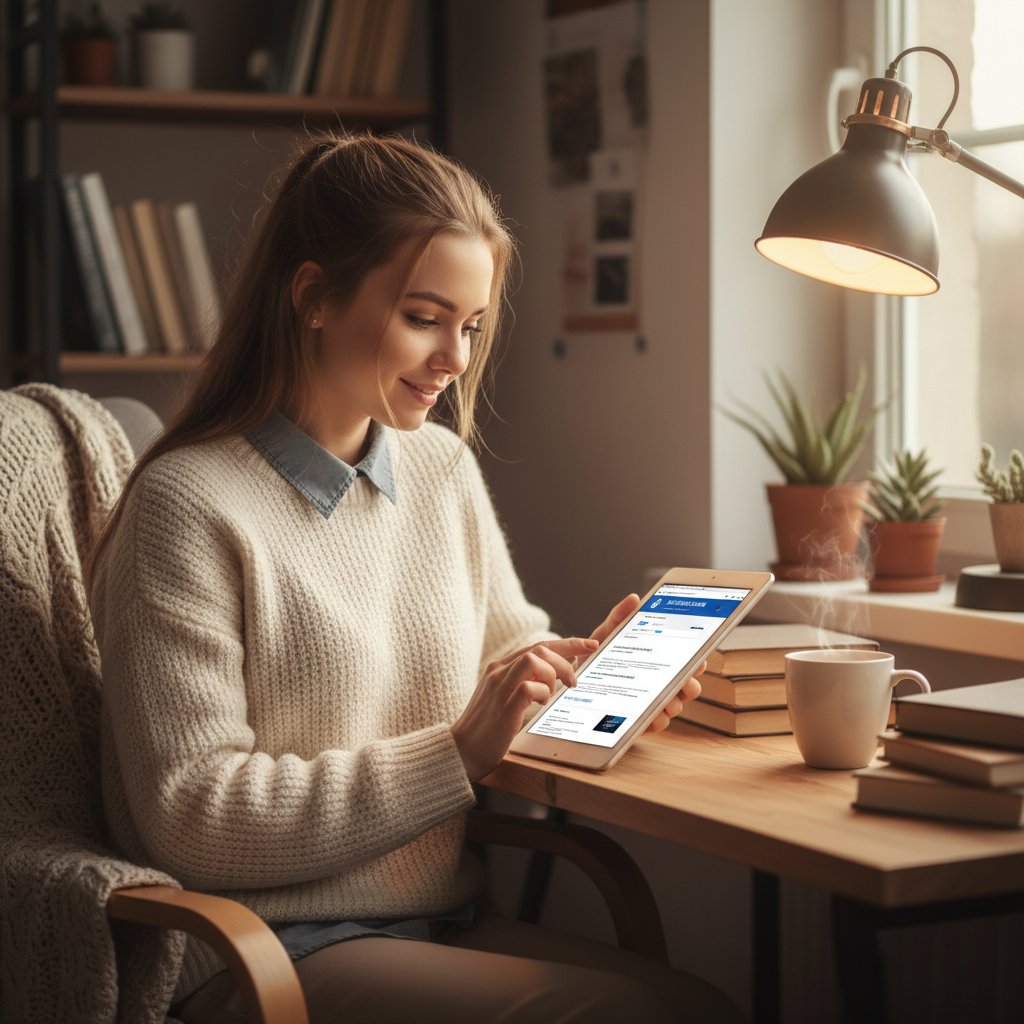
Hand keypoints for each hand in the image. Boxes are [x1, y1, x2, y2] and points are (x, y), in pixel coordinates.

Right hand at [452, 637, 598, 782]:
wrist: (461, 751)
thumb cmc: (488, 727)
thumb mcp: (508, 697)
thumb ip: (529, 681)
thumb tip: (563, 669)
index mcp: (500, 667)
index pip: (539, 645)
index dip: (568, 644)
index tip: (590, 645)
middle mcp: (499, 671)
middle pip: (540, 647)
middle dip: (567, 658)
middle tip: (574, 681)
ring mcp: (499, 687)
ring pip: (534, 660)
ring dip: (553, 674)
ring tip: (553, 694)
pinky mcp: (503, 707)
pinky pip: (530, 687)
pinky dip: (543, 693)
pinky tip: (541, 704)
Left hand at [588, 592, 704, 734]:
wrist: (574, 676)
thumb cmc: (598, 653)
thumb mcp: (607, 632)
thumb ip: (620, 615)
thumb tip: (634, 599)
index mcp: (660, 660)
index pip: (688, 661)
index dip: (698, 660)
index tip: (697, 659)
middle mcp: (662, 682)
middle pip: (690, 687)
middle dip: (688, 685)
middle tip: (680, 682)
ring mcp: (654, 702)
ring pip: (676, 707)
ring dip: (672, 704)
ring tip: (662, 700)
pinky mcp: (642, 719)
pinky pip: (658, 723)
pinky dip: (656, 720)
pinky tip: (650, 715)